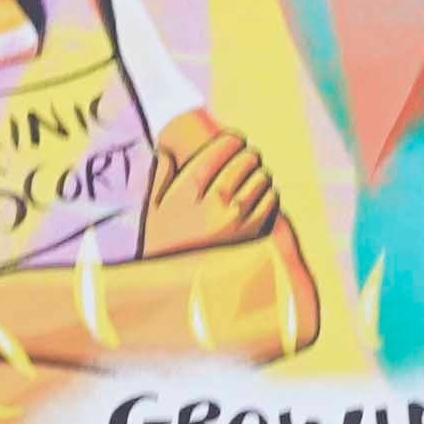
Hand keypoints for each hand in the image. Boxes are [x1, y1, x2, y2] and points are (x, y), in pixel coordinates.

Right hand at [138, 116, 286, 256]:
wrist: (178, 284)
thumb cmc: (162, 242)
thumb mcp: (152, 208)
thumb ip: (159, 176)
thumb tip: (165, 149)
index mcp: (188, 191)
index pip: (218, 150)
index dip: (231, 140)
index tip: (234, 139)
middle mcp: (214, 203)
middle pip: (244, 161)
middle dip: (247, 154)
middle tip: (247, 156)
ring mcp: (236, 220)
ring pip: (261, 178)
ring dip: (260, 172)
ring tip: (255, 174)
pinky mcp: (252, 235)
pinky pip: (271, 200)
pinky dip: (270, 193)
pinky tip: (262, 193)